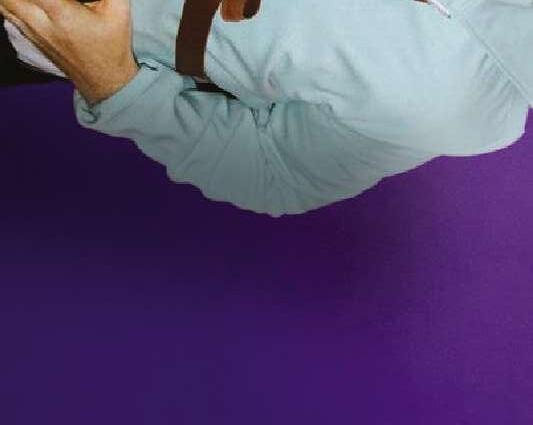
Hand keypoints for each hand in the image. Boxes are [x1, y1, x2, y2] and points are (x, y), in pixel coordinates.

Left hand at [0, 0, 138, 104]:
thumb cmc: (113, 45)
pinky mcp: (29, 36)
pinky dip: (11, 1)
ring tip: (40, 1)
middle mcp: (39, 22)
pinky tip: (30, 3)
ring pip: (4, 2)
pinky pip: (6, 10)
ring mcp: (31, 31)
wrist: (106, 81)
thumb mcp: (118, 11)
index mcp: (61, 14)